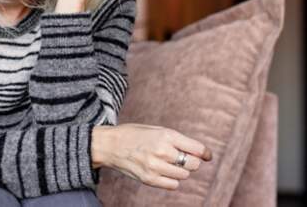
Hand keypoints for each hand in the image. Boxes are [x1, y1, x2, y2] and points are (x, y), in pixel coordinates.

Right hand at [91, 123, 212, 189]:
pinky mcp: (149, 179)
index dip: (205, 153)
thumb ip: (176, 140)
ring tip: (167, 163)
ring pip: (184, 176)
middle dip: (191, 162)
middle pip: (193, 164)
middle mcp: (162, 151)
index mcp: (166, 135)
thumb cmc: (133, 134)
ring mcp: (155, 167)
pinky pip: (173, 185)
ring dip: (180, 171)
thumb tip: (200, 154)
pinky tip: (163, 172)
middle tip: (182, 158)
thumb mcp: (155, 129)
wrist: (109, 145)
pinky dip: (172, 180)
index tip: (206, 155)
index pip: (197, 149)